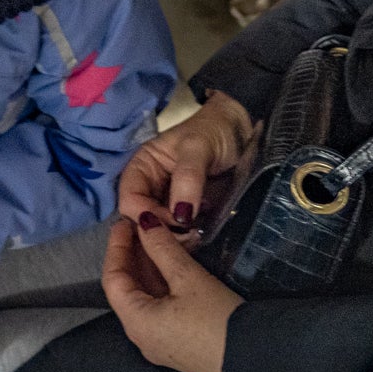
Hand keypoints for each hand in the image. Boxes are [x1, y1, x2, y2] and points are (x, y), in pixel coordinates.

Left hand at [102, 213, 242, 371]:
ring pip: (144, 297)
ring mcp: (159, 342)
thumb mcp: (189, 279)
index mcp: (136, 322)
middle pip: (127, 289)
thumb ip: (163, 248)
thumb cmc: (217, 319)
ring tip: (158, 237)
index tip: (125, 222)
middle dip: (133, 255)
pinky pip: (159, 308)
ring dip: (149, 268)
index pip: (112, 279)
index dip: (117, 247)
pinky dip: (161, 283)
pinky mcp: (177, 344)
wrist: (255, 360)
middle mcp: (141, 335)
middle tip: (142, 226)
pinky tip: (172, 263)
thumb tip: (143, 222)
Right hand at [118, 91, 256, 236]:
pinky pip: (178, 233)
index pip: (129, 198)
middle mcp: (150, 187)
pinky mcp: (187, 215)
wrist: (243, 133)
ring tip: (196, 236)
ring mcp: (168, 203)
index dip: (145, 214)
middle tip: (187, 235)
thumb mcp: (199, 147)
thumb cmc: (215, 132)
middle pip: (141, 220)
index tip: (174, 221)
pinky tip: (200, 237)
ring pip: (158, 230)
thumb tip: (180, 216)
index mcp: (142, 166)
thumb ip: (188, 177)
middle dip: (159, 232)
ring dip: (173, 239)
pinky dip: (185, 239)